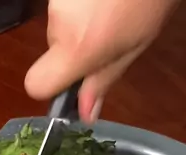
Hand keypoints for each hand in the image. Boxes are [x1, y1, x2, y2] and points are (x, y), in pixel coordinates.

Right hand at [25, 0, 180, 122]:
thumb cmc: (149, 3)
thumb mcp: (133, 47)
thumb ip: (102, 79)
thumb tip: (84, 113)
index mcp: (75, 48)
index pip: (36, 84)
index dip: (51, 87)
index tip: (73, 80)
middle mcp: (58, 23)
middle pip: (52, 50)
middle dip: (74, 48)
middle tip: (106, 35)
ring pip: (60, 25)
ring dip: (79, 24)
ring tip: (110, 8)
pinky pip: (65, 5)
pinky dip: (81, 4)